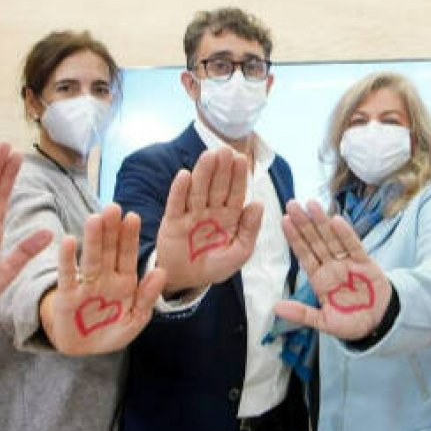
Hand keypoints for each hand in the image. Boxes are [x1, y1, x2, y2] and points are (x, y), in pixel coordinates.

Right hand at [41, 204, 166, 354]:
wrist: (86, 350)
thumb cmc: (113, 331)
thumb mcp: (136, 318)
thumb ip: (148, 296)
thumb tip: (162, 272)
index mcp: (126, 282)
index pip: (129, 255)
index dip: (130, 237)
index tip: (133, 217)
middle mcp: (106, 278)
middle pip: (110, 250)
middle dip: (112, 230)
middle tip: (113, 207)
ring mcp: (87, 285)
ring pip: (91, 258)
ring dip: (93, 239)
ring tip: (95, 219)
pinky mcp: (68, 295)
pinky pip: (68, 275)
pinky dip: (67, 259)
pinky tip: (68, 240)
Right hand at [154, 147, 262, 294]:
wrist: (187, 281)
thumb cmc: (214, 266)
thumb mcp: (239, 253)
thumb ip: (249, 230)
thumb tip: (258, 204)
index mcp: (229, 216)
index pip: (235, 193)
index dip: (238, 176)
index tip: (242, 159)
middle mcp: (210, 211)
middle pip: (217, 186)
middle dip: (222, 169)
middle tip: (225, 149)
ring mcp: (191, 214)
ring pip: (198, 190)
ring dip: (203, 173)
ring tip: (208, 156)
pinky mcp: (173, 221)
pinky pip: (176, 204)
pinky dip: (179, 190)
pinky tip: (184, 175)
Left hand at [273, 200, 392, 340]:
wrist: (380, 324)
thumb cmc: (351, 322)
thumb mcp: (324, 322)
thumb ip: (302, 314)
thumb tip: (276, 307)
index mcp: (320, 279)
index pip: (304, 255)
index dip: (294, 238)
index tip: (284, 220)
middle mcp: (332, 267)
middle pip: (315, 242)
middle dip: (304, 224)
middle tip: (292, 203)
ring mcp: (348, 264)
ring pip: (332, 239)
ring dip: (322, 222)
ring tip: (311, 204)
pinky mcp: (365, 264)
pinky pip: (354, 247)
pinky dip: (346, 234)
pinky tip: (336, 220)